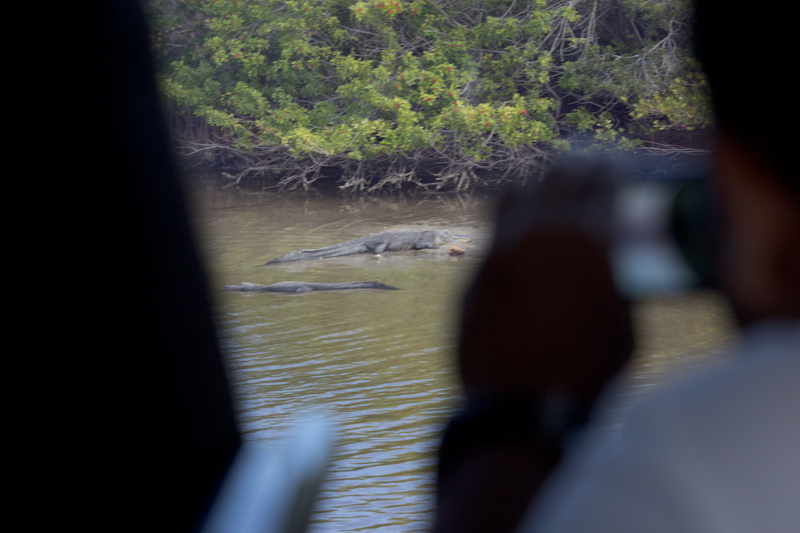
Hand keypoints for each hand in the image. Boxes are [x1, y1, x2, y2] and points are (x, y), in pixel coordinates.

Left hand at [458, 156, 633, 404]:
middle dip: (576, 172)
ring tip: (548, 201)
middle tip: (583, 176)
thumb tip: (617, 261)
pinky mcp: (475, 269)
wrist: (520, 407)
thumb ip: (621, 281)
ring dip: (537, 190)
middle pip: (558, 176)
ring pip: (517, 193)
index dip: (610, 171)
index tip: (612, 170)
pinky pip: (494, 229)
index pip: (601, 181)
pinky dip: (512, 225)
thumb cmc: (586, 372)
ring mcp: (501, 248)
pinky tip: (522, 239)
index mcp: (589, 239)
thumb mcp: (626, 325)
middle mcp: (541, 232)